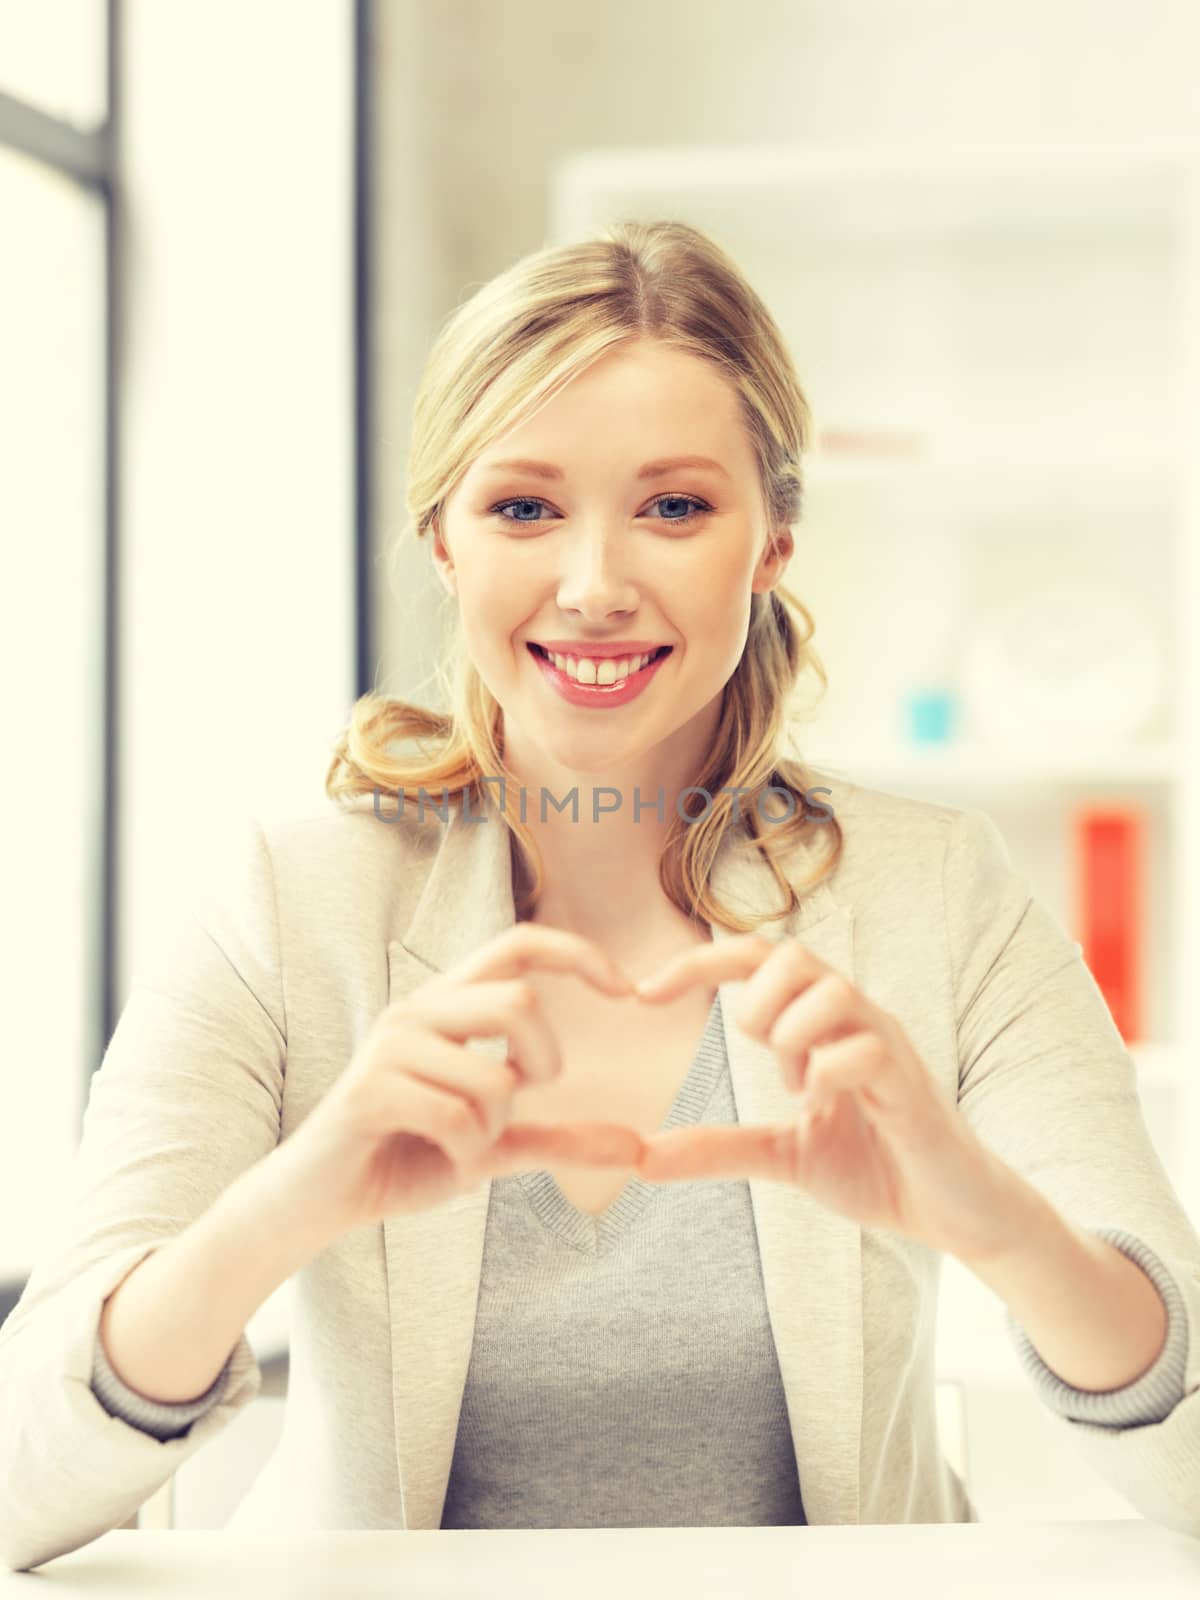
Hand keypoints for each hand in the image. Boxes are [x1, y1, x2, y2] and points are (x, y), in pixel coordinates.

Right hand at [279, 923, 644, 1234]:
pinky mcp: (371, 1092)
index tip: (627, 988)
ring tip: (459, 1145)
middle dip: (543, 1064)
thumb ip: (557, 1138)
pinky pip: (460, 1120)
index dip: (577, 953)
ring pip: (495, 1076)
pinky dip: (465, 1157)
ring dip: (493, 1128)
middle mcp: (417, 1011)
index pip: (518, 944)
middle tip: (521, 1102)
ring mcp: (390, 1048)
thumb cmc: (404, 1155)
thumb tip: (634, 1144)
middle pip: (520, 1002)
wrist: (315, 1200)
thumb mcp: (491, 1144)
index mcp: (446, 1005)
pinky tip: (438, 1162)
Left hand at [632, 935, 1015, 1259]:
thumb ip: (719, 1147)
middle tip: (762, 1062)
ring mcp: (887, 1044)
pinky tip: (821, 1108)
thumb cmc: (878, 1167)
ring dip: (792, 1037)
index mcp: (820, 1022)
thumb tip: (640, 1157)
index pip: (756, 958)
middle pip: (790, 954)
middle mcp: (854, 1017)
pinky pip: (866, 1049)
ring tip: (799, 1089)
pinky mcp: (911, 1084)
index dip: (697, 963)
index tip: (641, 993)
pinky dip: (827, 1075)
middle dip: (755, 1004)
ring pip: (829, 989)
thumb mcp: (783, 1155)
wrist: (954, 1214)